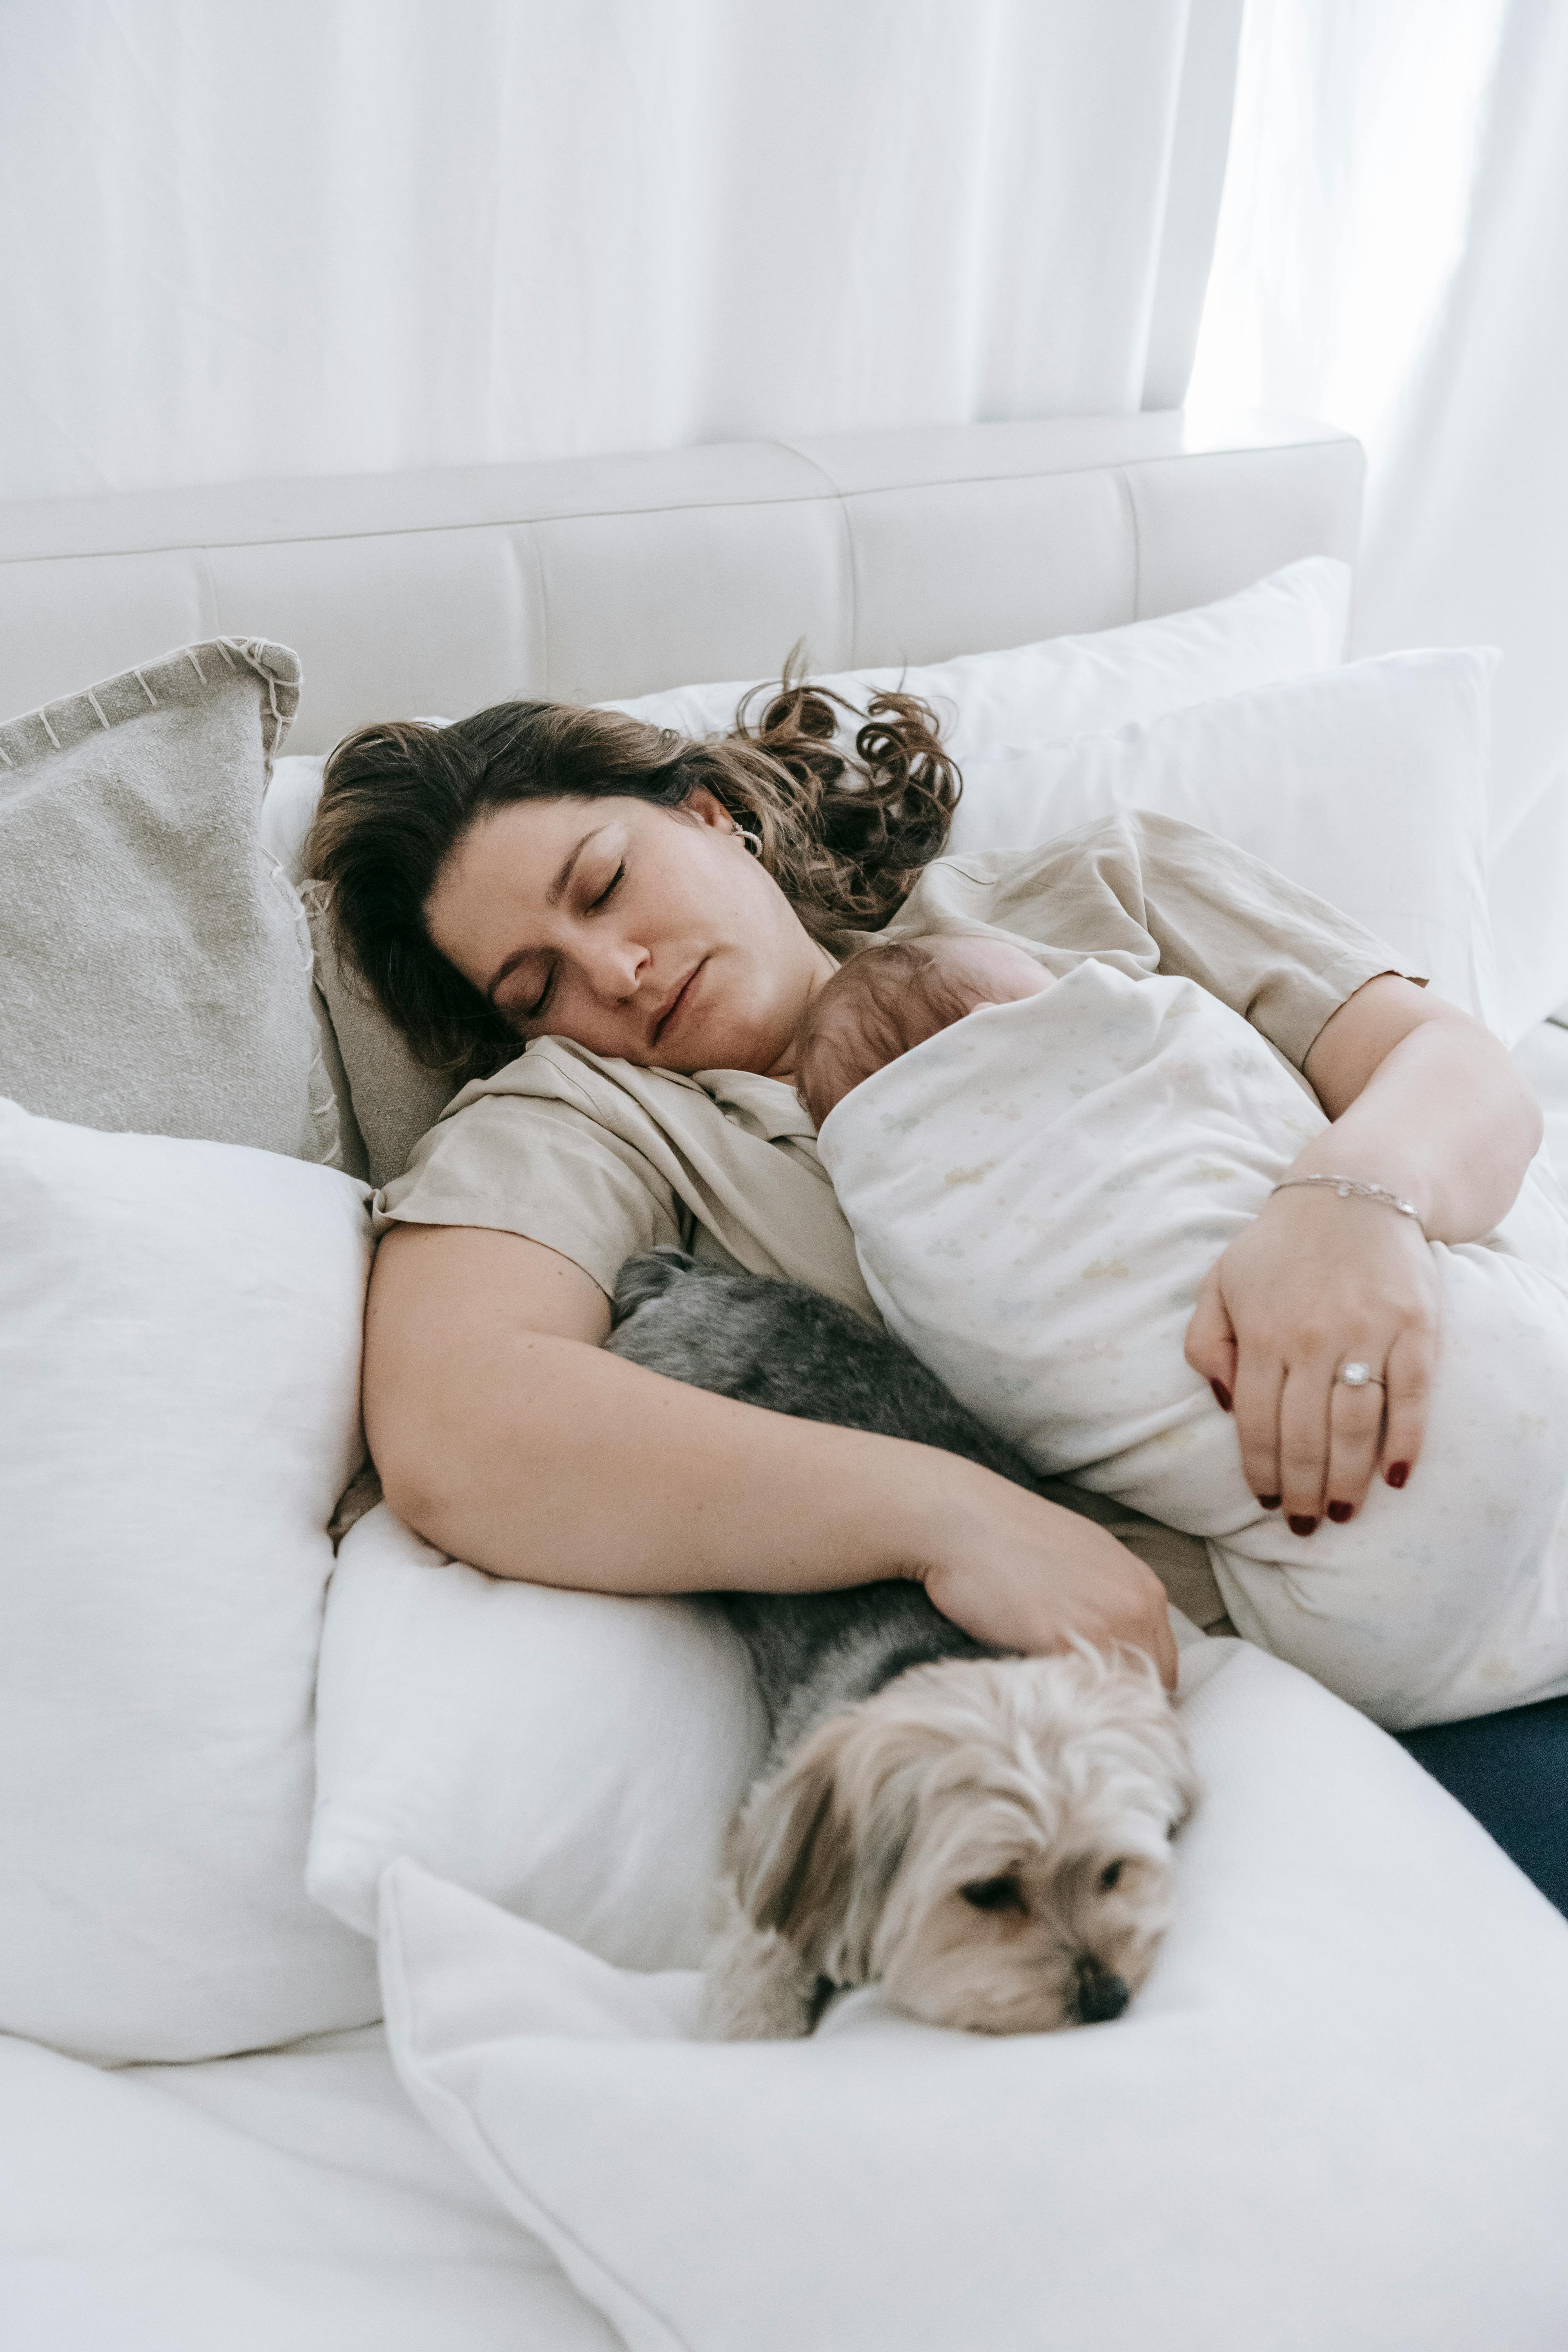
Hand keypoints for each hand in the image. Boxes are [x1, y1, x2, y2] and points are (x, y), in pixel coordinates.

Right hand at [905, 1457, 1178, 1686]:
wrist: (960, 1520)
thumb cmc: (1012, 1539)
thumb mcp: (1087, 1562)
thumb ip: (1114, 1605)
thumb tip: (1119, 1654)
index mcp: (1146, 1589)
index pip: (1164, 1669)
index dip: (1134, 1690)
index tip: (1102, 1698)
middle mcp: (1137, 1607)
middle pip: (1148, 1690)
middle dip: (1116, 1704)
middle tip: (1077, 1710)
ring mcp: (1104, 1625)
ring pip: (1113, 1697)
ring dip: (1087, 1706)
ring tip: (1054, 1703)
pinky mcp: (1062, 1643)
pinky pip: (1074, 1694)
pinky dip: (1057, 1702)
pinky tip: (1034, 1694)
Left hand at [1184, 1188, 1439, 1530]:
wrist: (1355, 1189)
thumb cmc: (1279, 1247)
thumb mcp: (1219, 1284)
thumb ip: (1206, 1344)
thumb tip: (1226, 1405)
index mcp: (1262, 1333)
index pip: (1258, 1423)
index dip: (1260, 1471)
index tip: (1265, 1503)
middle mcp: (1313, 1338)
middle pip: (1305, 1436)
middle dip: (1303, 1492)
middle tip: (1305, 1526)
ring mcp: (1368, 1332)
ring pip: (1356, 1426)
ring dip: (1349, 1480)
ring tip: (1344, 1513)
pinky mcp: (1415, 1327)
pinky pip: (1411, 1396)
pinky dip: (1406, 1440)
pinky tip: (1395, 1476)